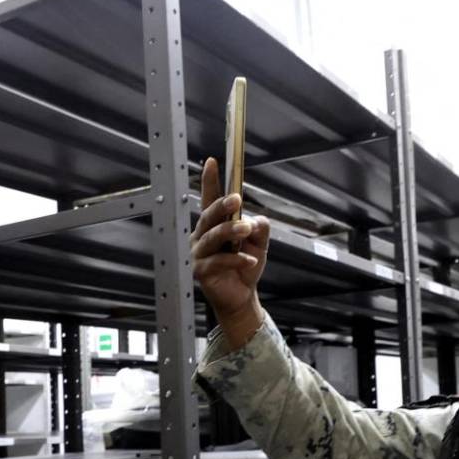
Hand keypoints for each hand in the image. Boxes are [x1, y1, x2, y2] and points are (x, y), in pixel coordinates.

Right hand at [191, 157, 269, 345]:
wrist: (241, 296)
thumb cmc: (245, 266)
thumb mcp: (259, 244)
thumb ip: (259, 228)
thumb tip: (253, 219)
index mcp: (214, 224)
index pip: (211, 198)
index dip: (211, 180)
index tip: (213, 162)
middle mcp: (202, 235)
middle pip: (208, 215)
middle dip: (221, 206)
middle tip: (236, 200)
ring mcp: (199, 253)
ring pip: (212, 236)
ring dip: (230, 231)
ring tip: (245, 231)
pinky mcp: (201, 271)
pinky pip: (218, 261)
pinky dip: (236, 259)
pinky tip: (250, 260)